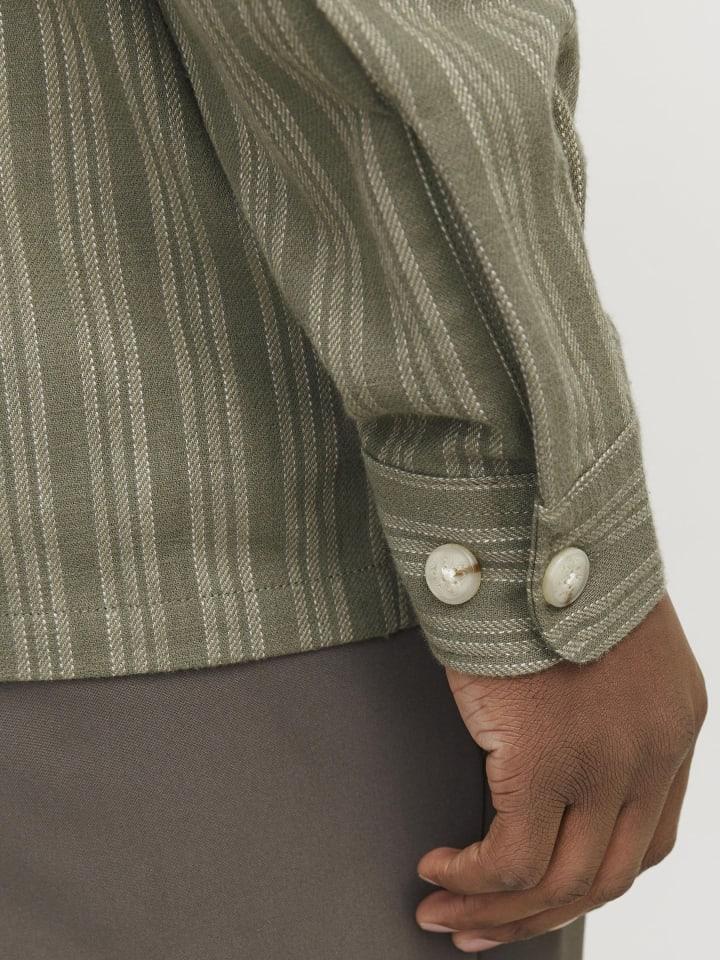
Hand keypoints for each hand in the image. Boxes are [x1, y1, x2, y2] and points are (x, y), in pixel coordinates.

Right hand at [415, 594, 706, 951]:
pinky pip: (511, 857)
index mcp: (674, 721)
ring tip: (447, 914)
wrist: (524, 522)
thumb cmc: (546, 563)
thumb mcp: (598, 635)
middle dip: (540, 914)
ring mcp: (607, 760)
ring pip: (561, 882)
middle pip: (608, 876)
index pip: (649, 838)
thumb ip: (597, 697)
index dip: (591, 877)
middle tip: (483, 926)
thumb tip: (550, 744)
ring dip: (499, 910)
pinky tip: (438, 868)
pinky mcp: (547, 759)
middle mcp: (653, 750)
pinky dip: (474, 876)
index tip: (541, 889)